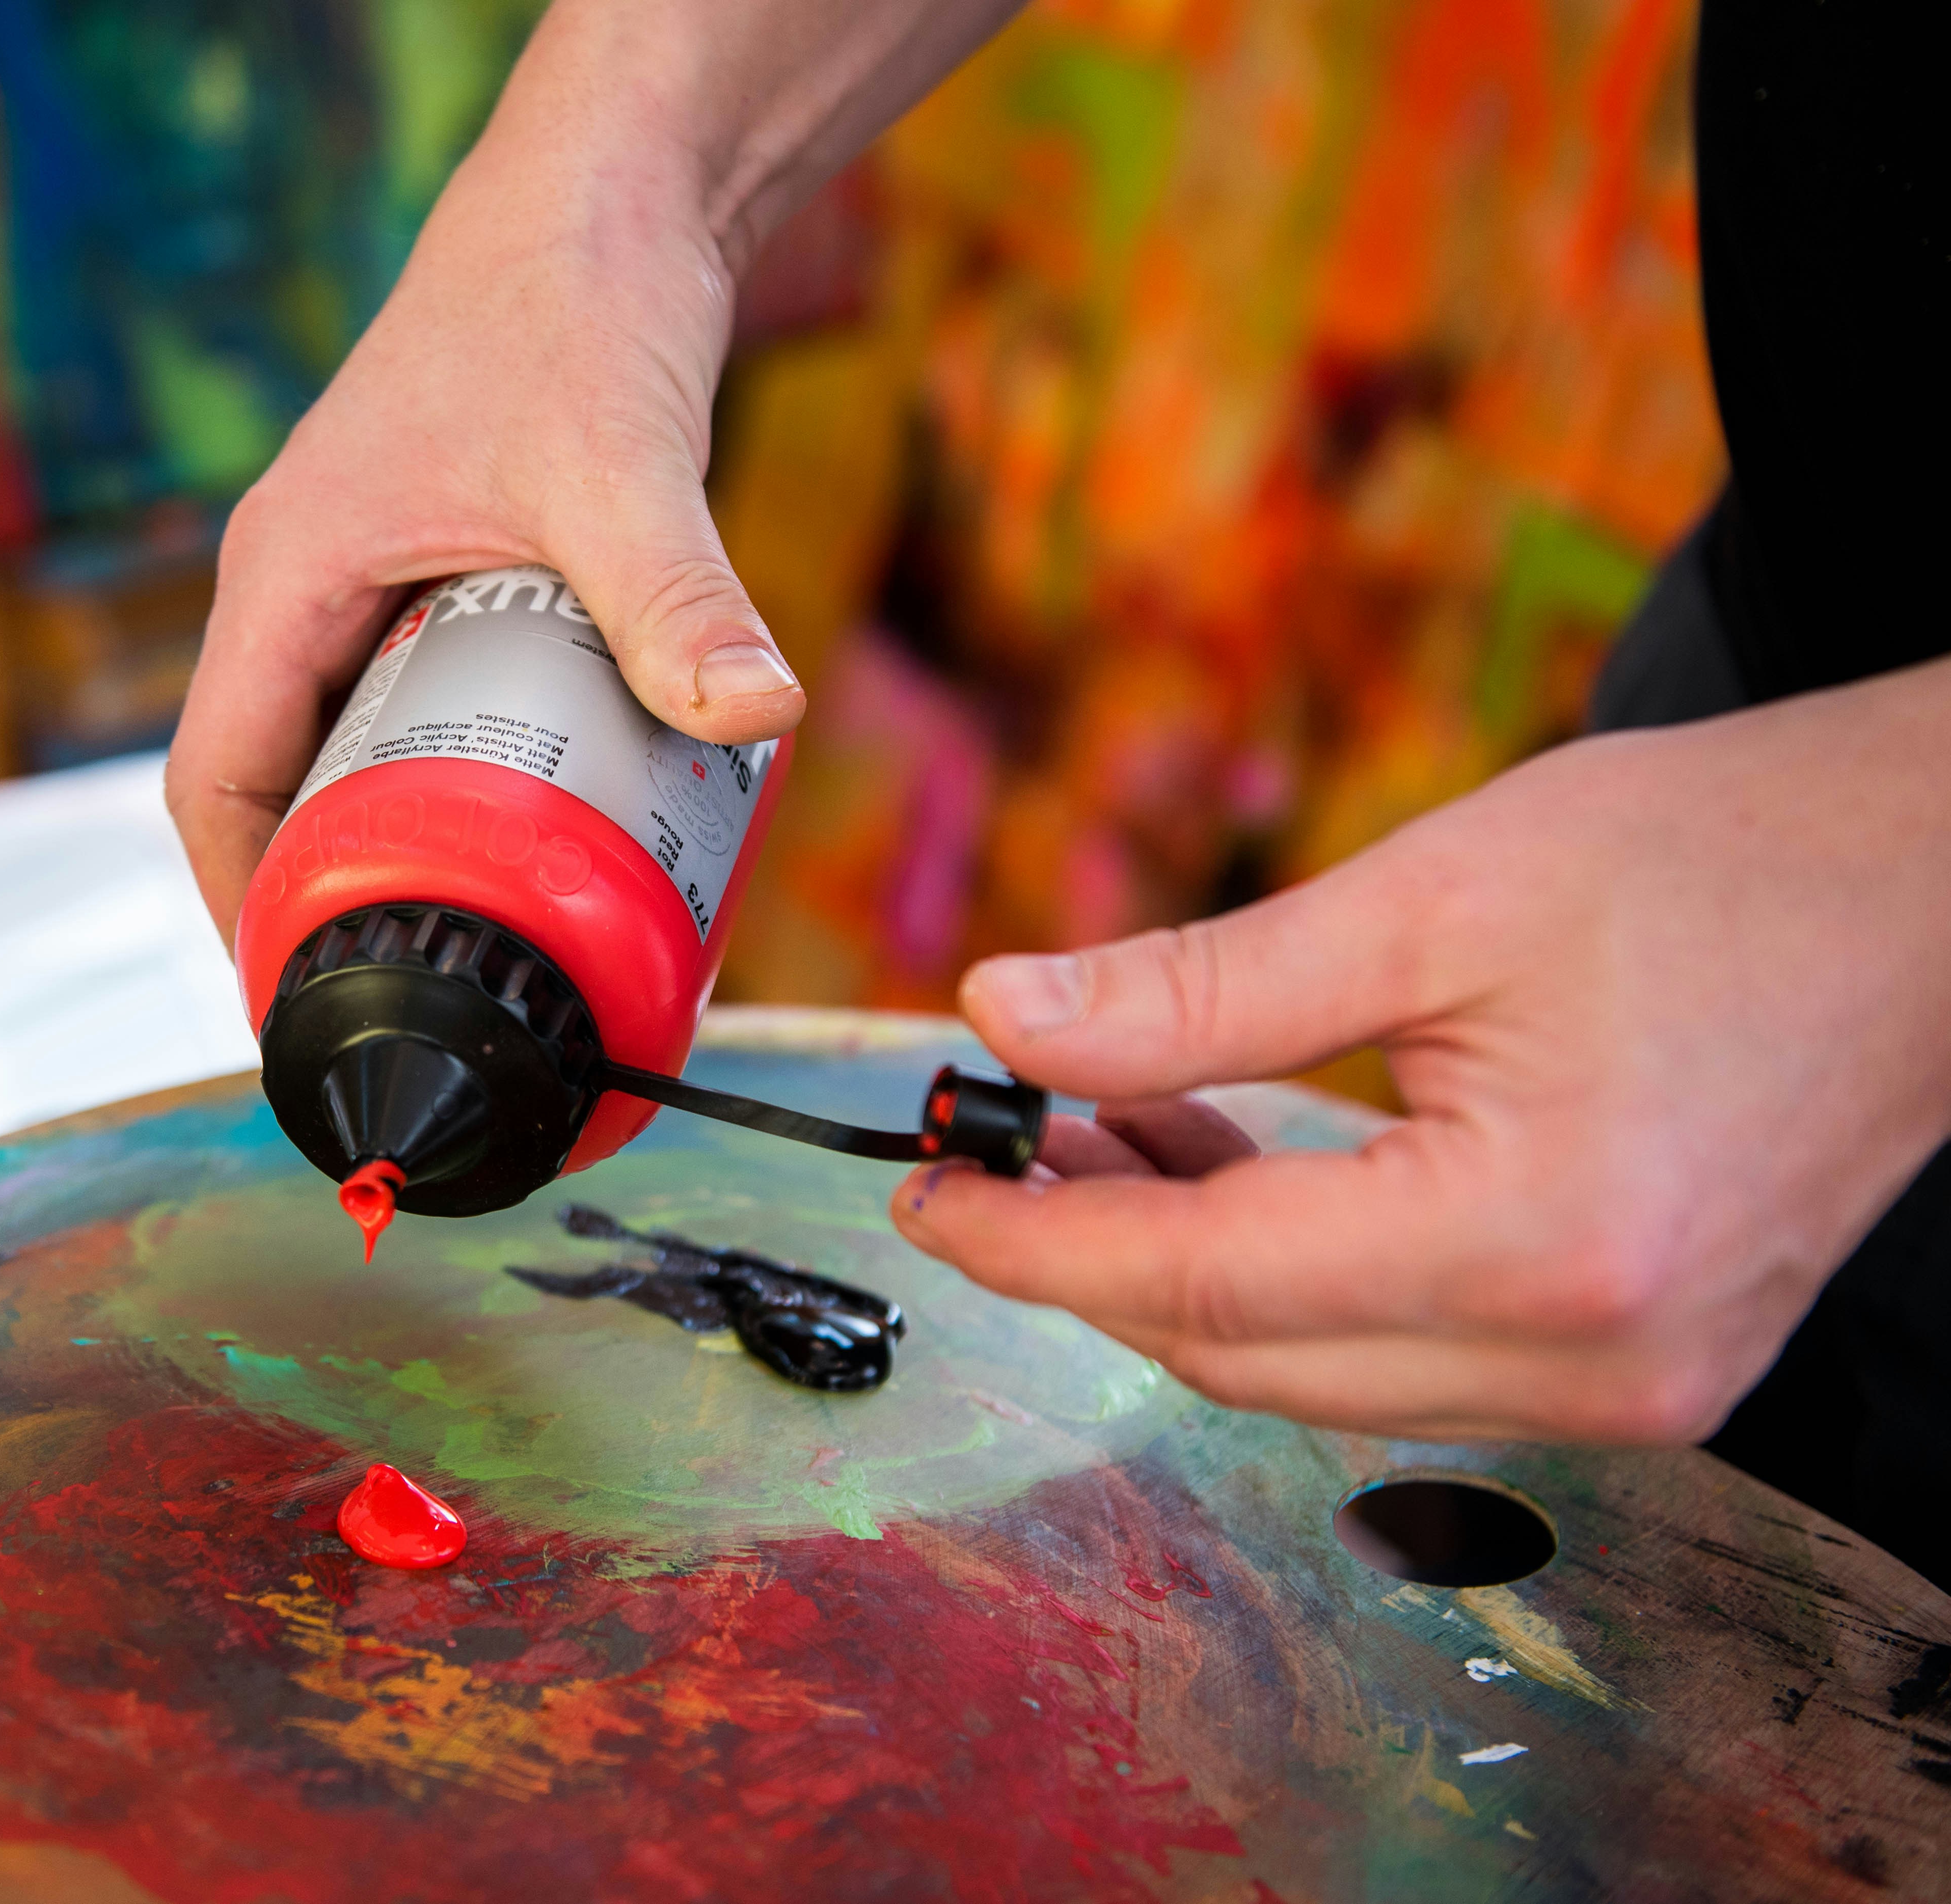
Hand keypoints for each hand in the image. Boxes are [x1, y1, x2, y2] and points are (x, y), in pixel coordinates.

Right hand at [164, 0, 1023, 939]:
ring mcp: (359, 577)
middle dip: (324, 894)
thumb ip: (677, 595)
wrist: (605, 196)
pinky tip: (529, 832)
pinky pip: (404, 704)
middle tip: (415, 991)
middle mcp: (300, 582)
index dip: (241, 899)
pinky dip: (447, 779)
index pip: (211, 776)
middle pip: (267, 782)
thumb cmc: (569, 296)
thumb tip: (756, 711)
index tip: (298, 990)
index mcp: (286, 572)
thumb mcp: (618, 466)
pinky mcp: (426, 571)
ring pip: (336, 746)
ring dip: (391, 842)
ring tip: (479, 942)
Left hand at [893, 658, 1950, 1443]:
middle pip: (1247, 1355)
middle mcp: (1593, 1357)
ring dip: (1186, 1268)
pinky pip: (1405, 1354)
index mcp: (1540, 1239)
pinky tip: (1222, 1167)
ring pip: (1317, 1372)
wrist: (1927, 892)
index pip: (1202, 1284)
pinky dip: (1293, 1276)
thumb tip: (1004, 1019)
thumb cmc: (1716, 863)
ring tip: (1092, 1135)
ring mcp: (1630, 1386)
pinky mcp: (1641, 1365)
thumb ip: (1202, 987)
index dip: (1034, 1241)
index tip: (923, 1189)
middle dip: (1093, 1260)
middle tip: (991, 1150)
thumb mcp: (1433, 895)